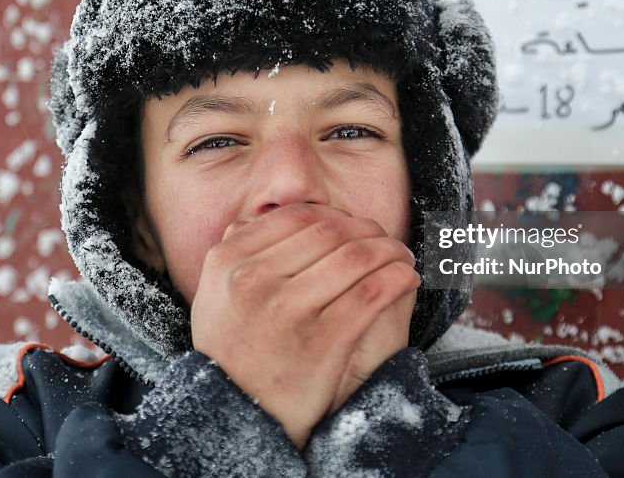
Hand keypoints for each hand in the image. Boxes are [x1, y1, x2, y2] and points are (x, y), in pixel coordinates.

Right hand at [190, 203, 419, 447]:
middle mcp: (252, 280)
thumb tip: (276, 208)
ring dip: (391, 251)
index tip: (353, 227)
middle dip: (369, 231)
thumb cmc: (234, 348)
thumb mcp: (216, 292)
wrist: (240, 415)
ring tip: (402, 257)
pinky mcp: (321, 341)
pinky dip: (398, 280)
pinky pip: (372, 293)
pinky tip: (407, 280)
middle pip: (330, 232)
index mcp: (228, 260)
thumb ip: (241, 248)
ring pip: (356, 258)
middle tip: (387, 239)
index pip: (297, 217)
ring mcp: (285, 310)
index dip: (335, 215)